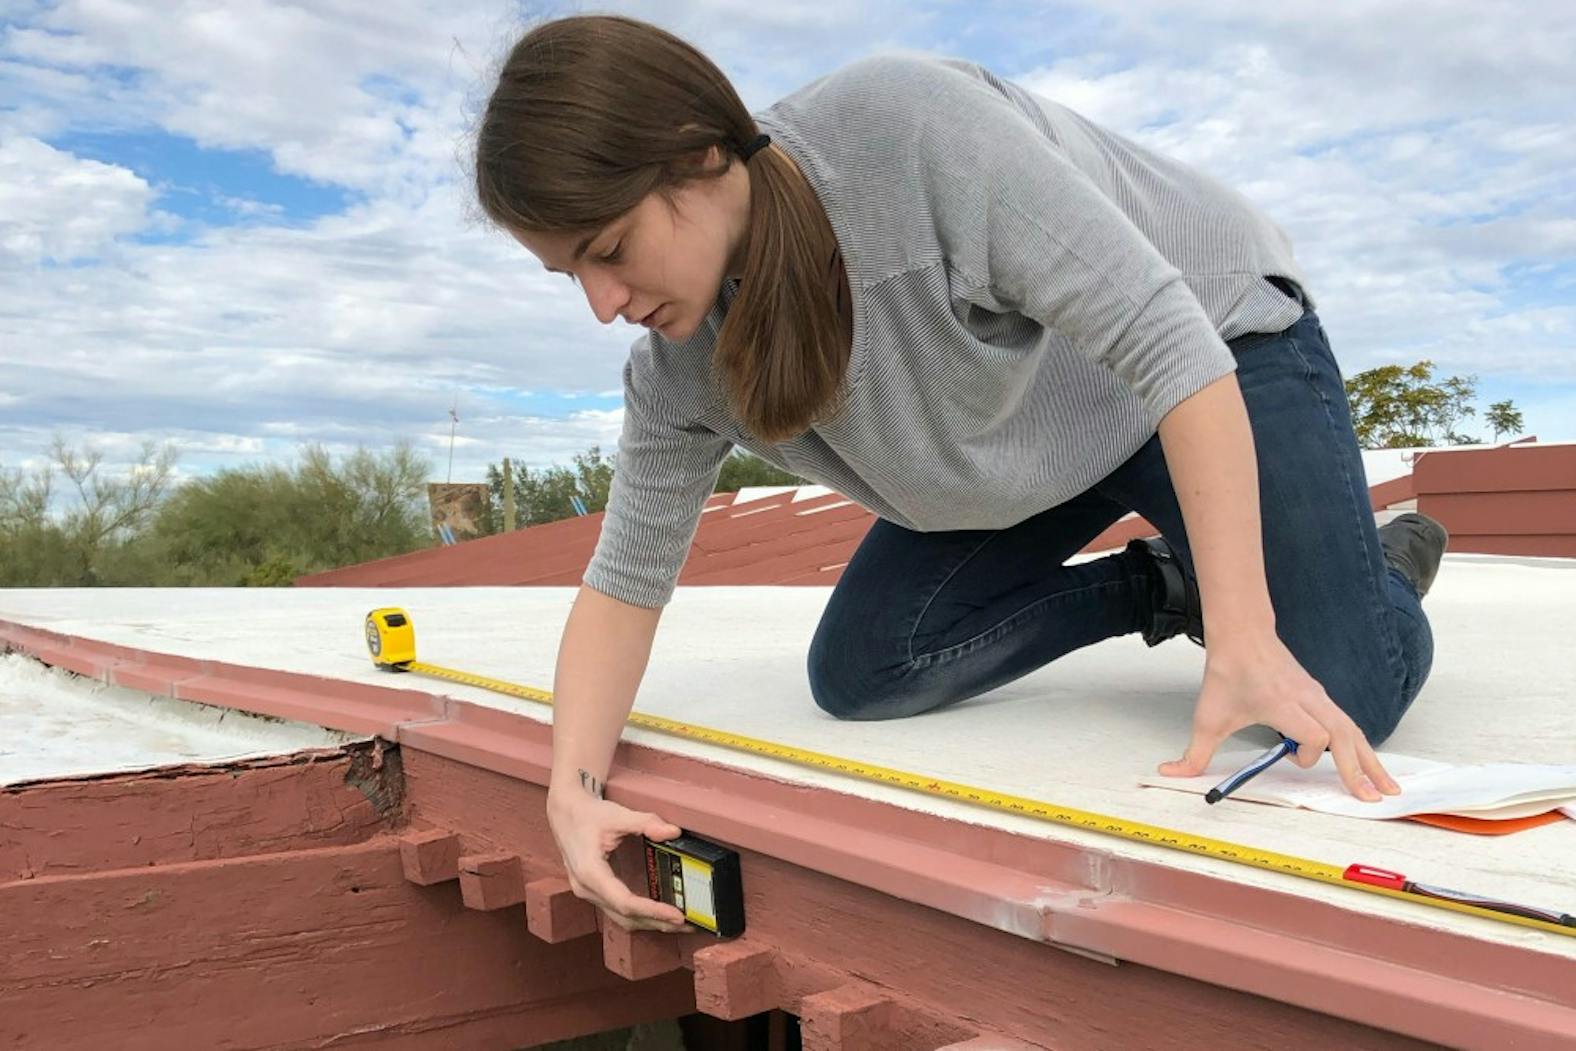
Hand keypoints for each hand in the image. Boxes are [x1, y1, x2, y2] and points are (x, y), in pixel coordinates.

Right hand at [546, 786, 689, 932]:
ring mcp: (588, 893)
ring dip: (651, 923)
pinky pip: (618, 912)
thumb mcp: (617, 814)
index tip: (677, 915)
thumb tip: (674, 831)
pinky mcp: (594, 892)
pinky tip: (659, 913)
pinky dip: (641, 915)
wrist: (565, 813)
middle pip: (626, 917)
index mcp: (590, 873)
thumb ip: (646, 822)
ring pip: (622, 919)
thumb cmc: (588, 814)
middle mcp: (586, 889)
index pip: (626, 903)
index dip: (653, 912)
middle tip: (689, 924)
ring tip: (680, 923)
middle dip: (658, 923)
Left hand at [1158, 631, 1401, 800]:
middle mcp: (1308, 699)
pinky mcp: (1321, 696)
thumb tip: (1169, 773)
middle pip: (1345, 735)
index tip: (1289, 758)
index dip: (1306, 751)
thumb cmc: (1228, 674)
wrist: (1243, 634)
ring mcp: (1318, 696)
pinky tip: (1370, 765)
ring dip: (1371, 760)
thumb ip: (1194, 752)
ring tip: (1388, 788)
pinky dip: (1361, 746)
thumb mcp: (1207, 717)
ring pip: (1353, 730)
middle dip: (1359, 768)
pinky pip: (1348, 724)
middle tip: (1372, 798)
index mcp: (1283, 703)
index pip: (1313, 732)